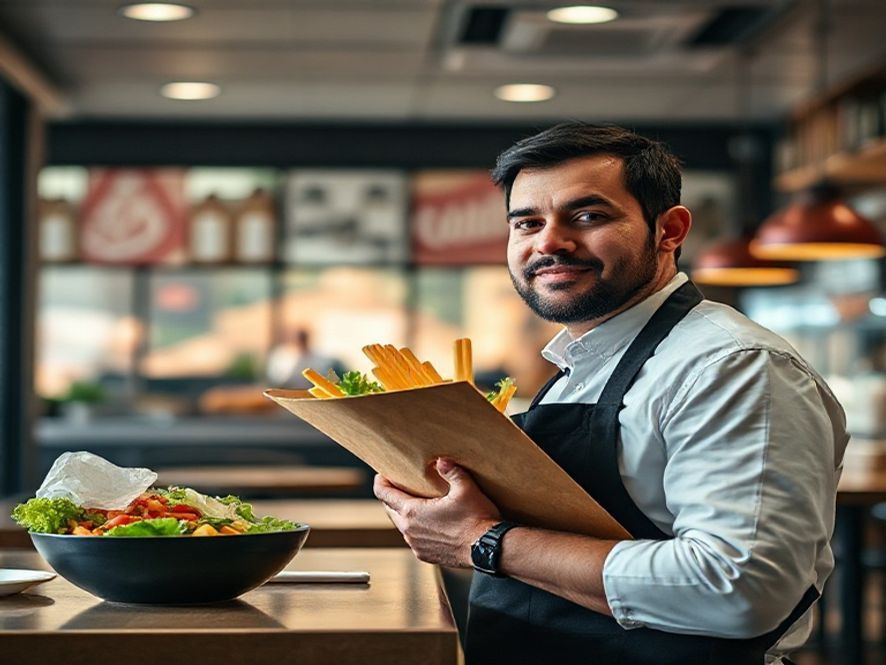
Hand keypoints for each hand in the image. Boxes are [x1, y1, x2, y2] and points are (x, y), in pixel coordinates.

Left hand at [373, 458, 501, 567]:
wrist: (489, 549)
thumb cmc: (477, 519)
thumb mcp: (465, 488)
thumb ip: (451, 471)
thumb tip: (441, 461)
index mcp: (412, 513)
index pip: (384, 495)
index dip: (380, 482)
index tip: (382, 475)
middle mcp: (409, 531)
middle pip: (390, 509)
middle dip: (391, 497)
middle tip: (398, 485)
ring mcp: (416, 545)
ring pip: (402, 525)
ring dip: (404, 514)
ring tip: (414, 502)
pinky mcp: (425, 555)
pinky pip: (413, 538)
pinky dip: (415, 528)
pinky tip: (427, 522)